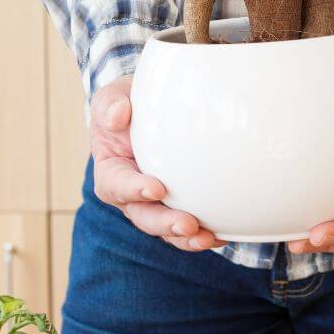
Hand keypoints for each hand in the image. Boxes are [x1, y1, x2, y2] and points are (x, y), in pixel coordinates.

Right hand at [90, 76, 225, 250]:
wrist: (152, 111)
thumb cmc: (130, 104)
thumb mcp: (114, 96)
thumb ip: (110, 104)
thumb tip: (118, 116)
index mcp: (111, 170)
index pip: (116, 184)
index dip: (133, 190)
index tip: (157, 188)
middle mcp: (131, 195)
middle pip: (143, 216)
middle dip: (164, 224)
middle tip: (187, 224)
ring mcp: (155, 205)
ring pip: (166, 230)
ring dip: (185, 237)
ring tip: (207, 238)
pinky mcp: (178, 207)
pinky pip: (188, 227)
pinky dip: (204, 233)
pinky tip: (223, 234)